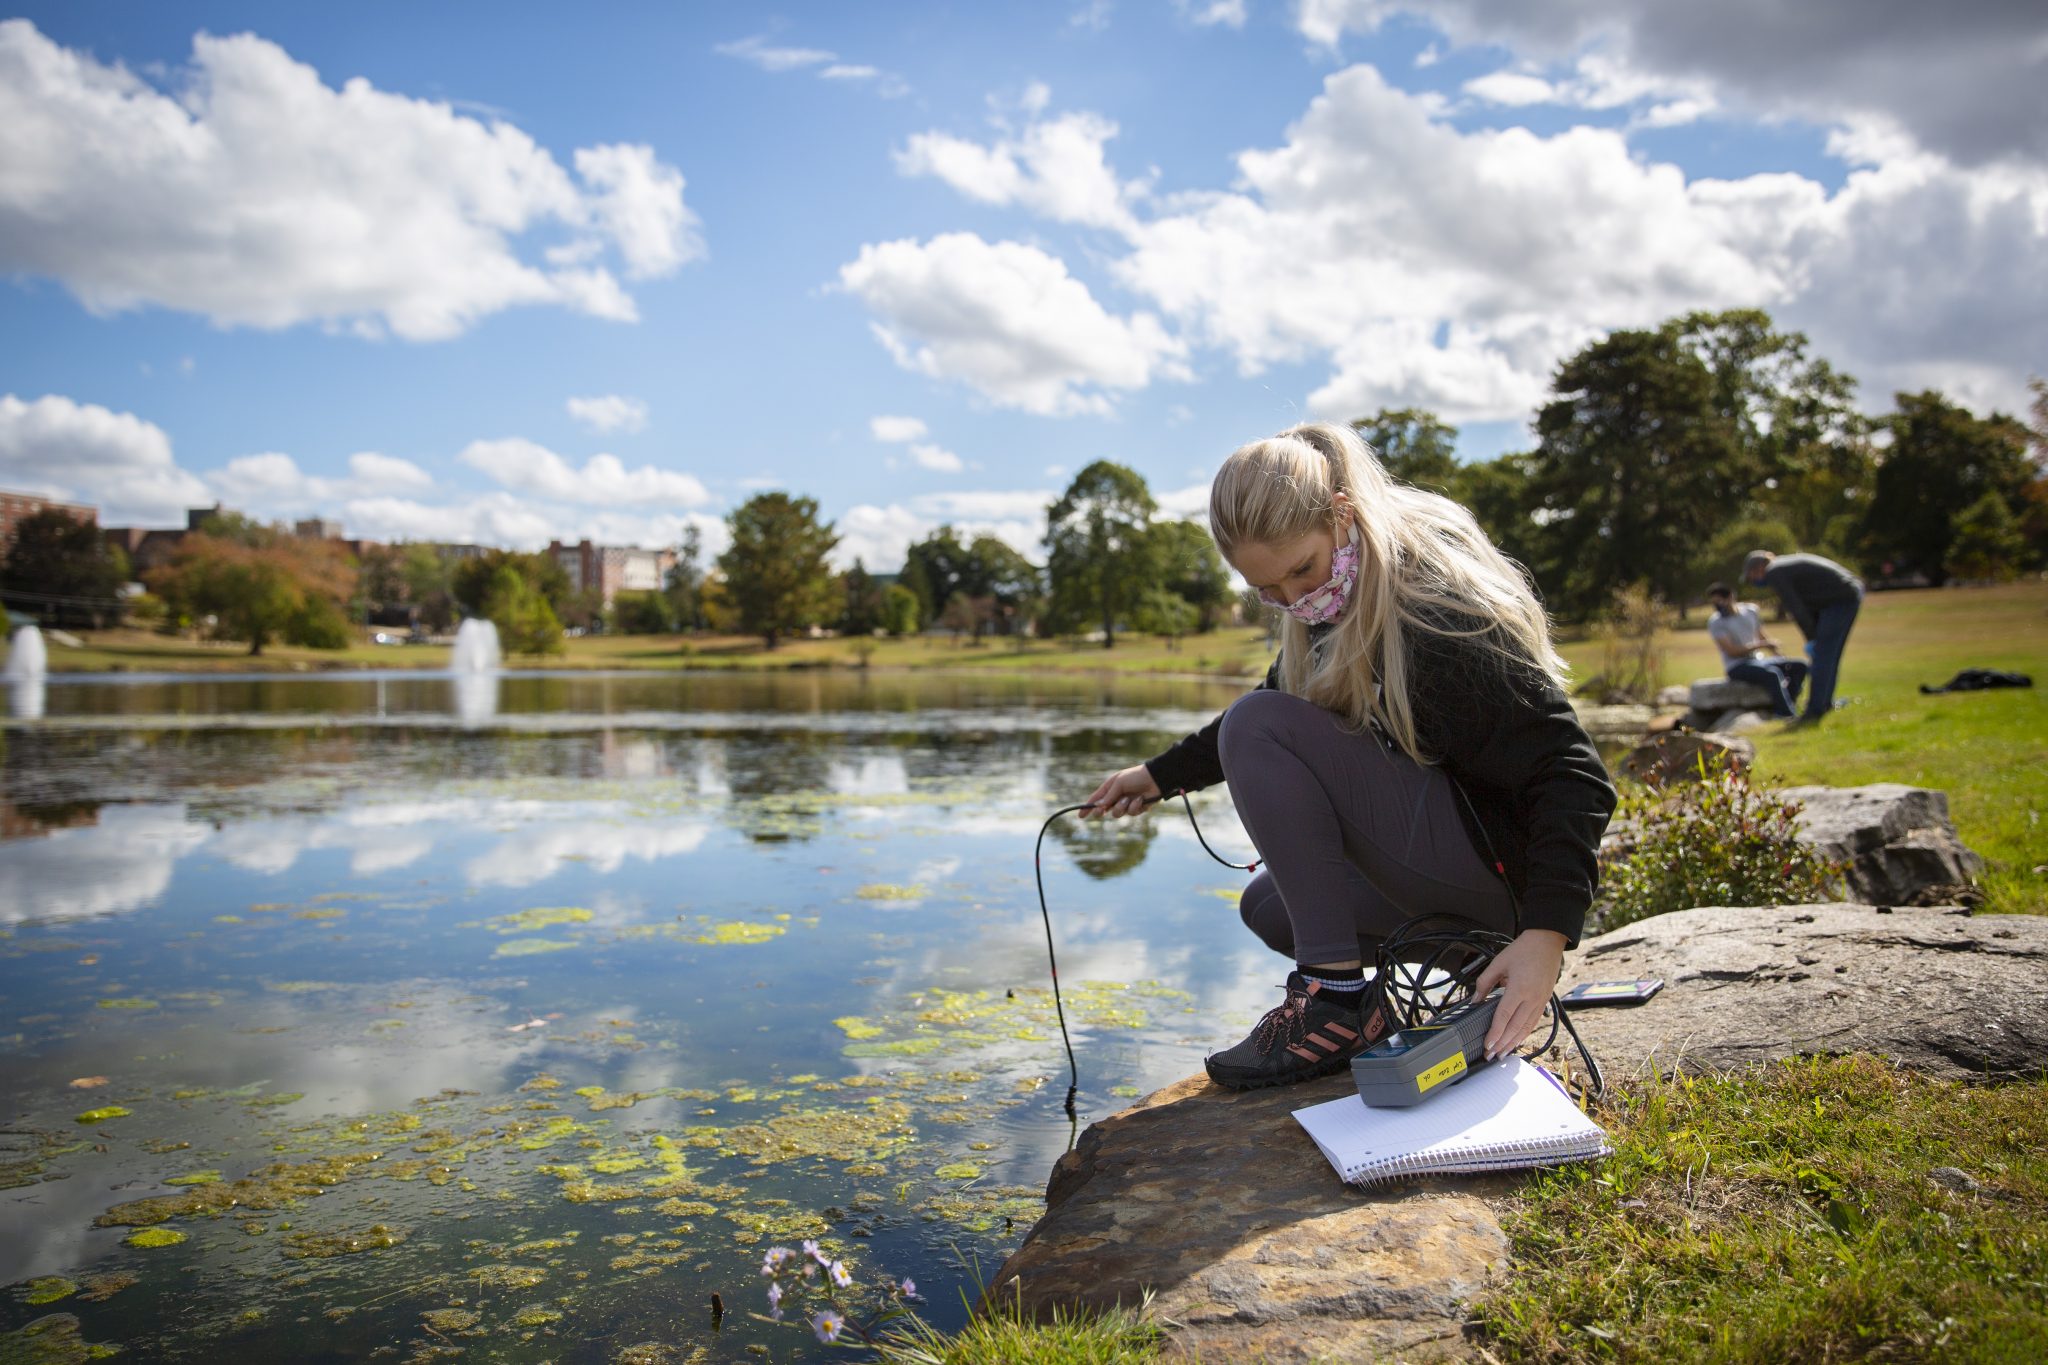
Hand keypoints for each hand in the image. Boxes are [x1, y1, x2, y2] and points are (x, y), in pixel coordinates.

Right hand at [1080, 765, 1161, 819]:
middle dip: (1101, 811)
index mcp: (1110, 788)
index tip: (1081, 816)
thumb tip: (1099, 806)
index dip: (1088, 808)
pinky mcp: (1137, 808)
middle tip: (1102, 810)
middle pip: (1104, 810)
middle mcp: (1117, 797)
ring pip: (1117, 814)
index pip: (1096, 799)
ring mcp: (1126, 803)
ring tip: (1128, 799)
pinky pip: (1131, 813)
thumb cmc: (1136, 777)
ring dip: (1121, 807)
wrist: (1156, 778)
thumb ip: (1109, 795)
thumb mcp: (1119, 783)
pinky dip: (1135, 806)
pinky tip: (1140, 799)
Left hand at [1473, 929, 1566, 1059]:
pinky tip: (1516, 1040)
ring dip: (1513, 1042)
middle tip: (1491, 1055)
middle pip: (1515, 1027)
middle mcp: (1532, 998)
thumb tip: (1475, 1000)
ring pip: (1526, 1028)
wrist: (1547, 942)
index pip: (1504, 1016)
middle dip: (1502, 1044)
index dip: (1495, 1033)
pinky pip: (1534, 1022)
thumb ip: (1484, 983)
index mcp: (1519, 988)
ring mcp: (1541, 1001)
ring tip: (1502, 1054)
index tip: (1487, 1045)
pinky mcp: (1545, 1001)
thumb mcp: (1498, 963)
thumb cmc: (1524, 949)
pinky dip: (1524, 1034)